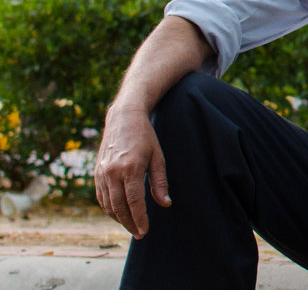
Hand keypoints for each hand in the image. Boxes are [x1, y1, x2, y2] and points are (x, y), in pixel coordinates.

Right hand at [94, 107, 169, 238]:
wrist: (123, 119)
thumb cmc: (145, 137)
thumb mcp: (158, 157)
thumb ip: (160, 182)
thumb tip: (165, 204)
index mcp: (131, 168)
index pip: (134, 201)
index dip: (140, 219)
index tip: (145, 231)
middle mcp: (112, 172)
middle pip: (119, 207)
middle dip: (129, 223)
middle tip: (139, 234)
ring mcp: (101, 173)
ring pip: (108, 204)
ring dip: (119, 218)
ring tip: (131, 226)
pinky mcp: (96, 173)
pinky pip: (101, 197)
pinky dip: (109, 209)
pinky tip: (119, 213)